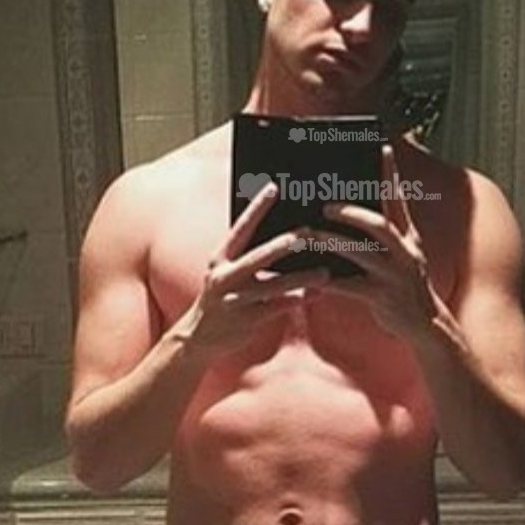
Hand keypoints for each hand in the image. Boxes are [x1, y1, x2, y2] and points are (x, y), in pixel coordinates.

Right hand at [183, 181, 327, 355]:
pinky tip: (316, 294)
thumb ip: (251, 256)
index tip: (273, 187)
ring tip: (324, 272)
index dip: (256, 208)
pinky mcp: (246, 321)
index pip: (240, 228)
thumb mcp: (228, 273)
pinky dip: (298, 300)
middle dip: (284, 244)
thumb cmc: (224, 296)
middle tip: (309, 233)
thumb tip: (288, 236)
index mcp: (220, 259)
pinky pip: (277, 308)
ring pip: (274, 286)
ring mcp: (234, 300)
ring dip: (301, 278)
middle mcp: (224, 277)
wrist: (199, 337)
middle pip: (259, 256)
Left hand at [310, 144, 443, 339]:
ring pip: (361, 253)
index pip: (399, 200)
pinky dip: (330, 281)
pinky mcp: (383, 298)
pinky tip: (312, 278)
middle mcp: (405, 252)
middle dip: (351, 213)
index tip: (383, 148)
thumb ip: (383, 237)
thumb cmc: (403, 287)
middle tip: (325, 206)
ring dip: (332, 242)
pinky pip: (351, 286)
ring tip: (308, 235)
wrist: (426, 326)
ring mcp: (395, 275)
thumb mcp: (402, 257)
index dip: (391, 174)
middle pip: (379, 224)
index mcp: (409, 238)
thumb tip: (352, 213)